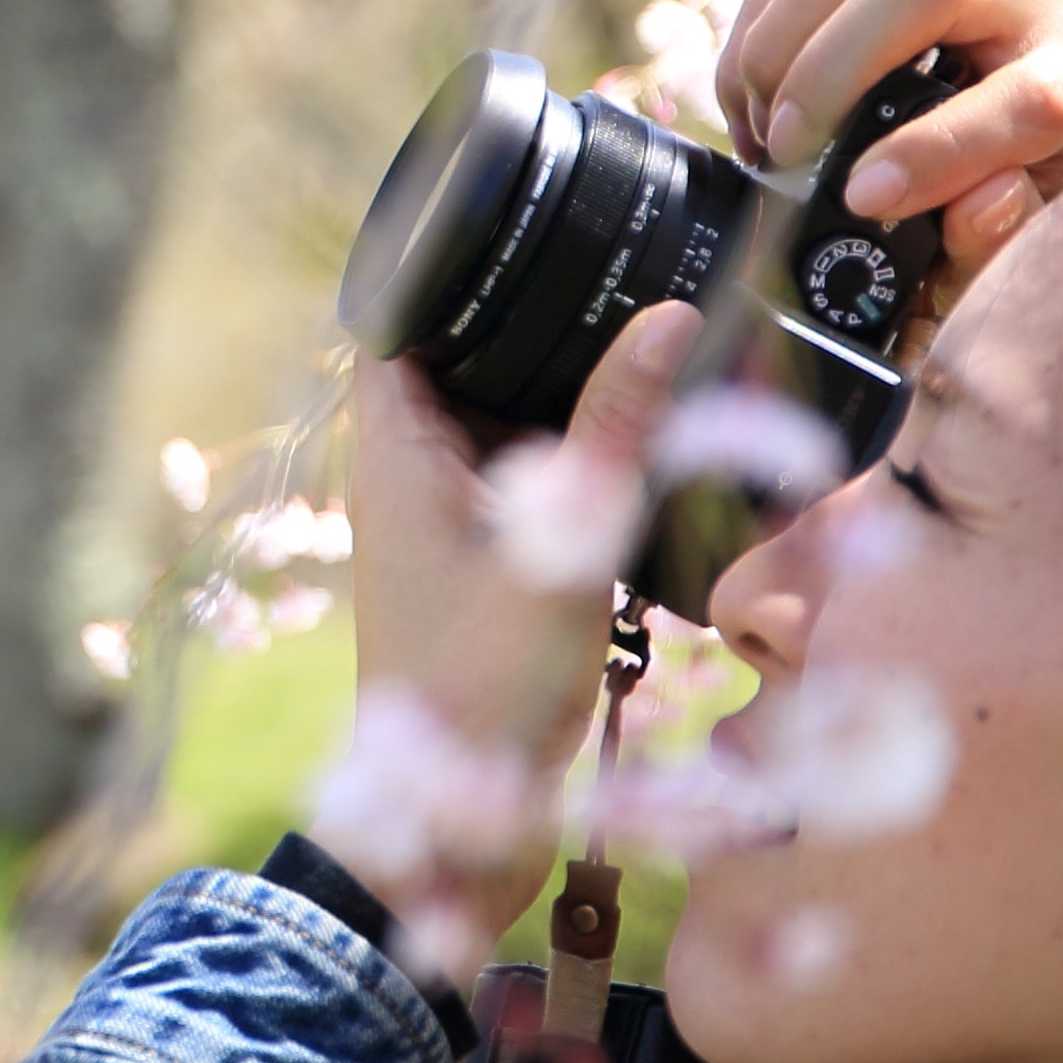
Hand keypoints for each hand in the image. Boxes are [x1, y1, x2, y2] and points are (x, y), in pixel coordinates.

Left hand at [337, 304, 695, 933]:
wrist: (459, 832)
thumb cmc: (482, 692)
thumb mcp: (563, 546)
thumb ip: (617, 433)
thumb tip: (665, 318)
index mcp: (397, 454)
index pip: (403, 318)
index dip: (454, 268)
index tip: (535, 230)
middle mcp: (413, 480)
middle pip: (471, 366)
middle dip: (546, 335)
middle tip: (636, 290)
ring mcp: (450, 529)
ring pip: (514, 431)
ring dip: (576, 408)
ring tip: (664, 359)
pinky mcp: (492, 574)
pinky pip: (538, 494)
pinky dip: (585, 474)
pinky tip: (654, 463)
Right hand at [713, 0, 1062, 281]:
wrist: (980, 103)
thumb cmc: (994, 176)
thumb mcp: (1009, 229)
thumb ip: (999, 233)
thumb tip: (976, 205)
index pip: (1036, 98)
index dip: (942, 151)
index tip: (863, 198)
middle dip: (832, 73)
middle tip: (788, 151)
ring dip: (779, 49)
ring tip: (764, 130)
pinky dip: (755, 35)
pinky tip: (754, 101)